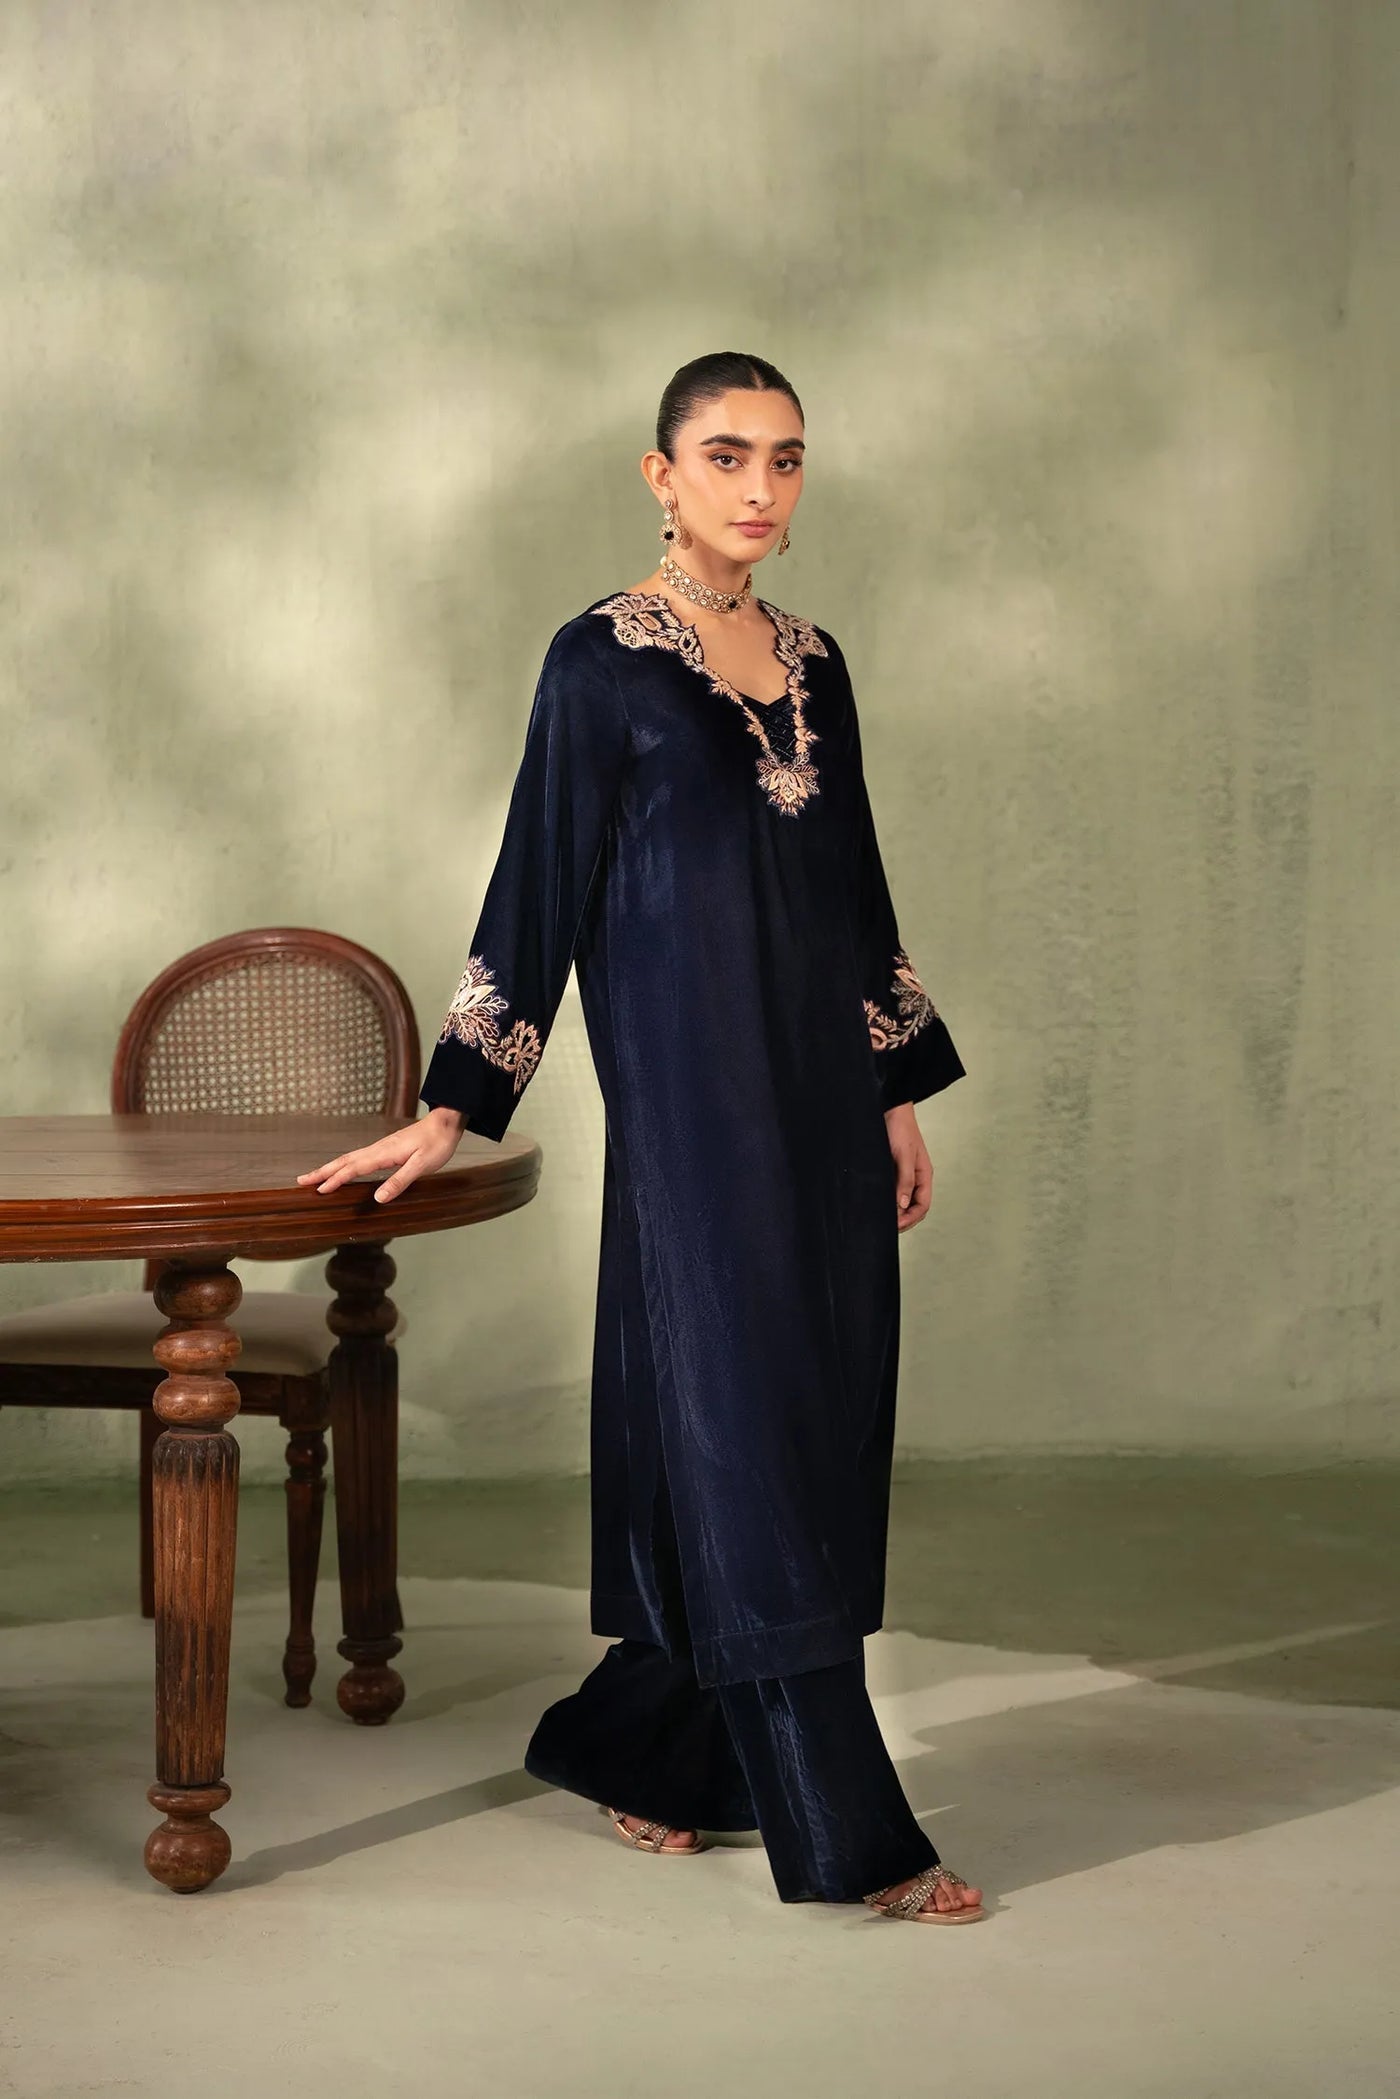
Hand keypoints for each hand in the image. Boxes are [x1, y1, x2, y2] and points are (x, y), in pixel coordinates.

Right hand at [295, 1106, 466, 1204]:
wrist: (446, 1123)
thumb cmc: (437, 1144)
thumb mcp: (422, 1165)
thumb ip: (400, 1181)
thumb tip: (378, 1199)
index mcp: (384, 1154)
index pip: (353, 1168)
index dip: (335, 1180)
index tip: (319, 1190)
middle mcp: (378, 1149)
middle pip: (344, 1161)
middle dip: (322, 1172)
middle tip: (301, 1181)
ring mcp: (380, 1148)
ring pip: (349, 1158)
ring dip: (330, 1168)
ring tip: (314, 1177)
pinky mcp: (385, 1149)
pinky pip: (358, 1158)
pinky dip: (344, 1165)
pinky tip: (343, 1170)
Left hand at [884, 1101, 931, 1229]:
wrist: (889, 1108)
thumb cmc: (900, 1128)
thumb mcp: (903, 1155)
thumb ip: (904, 1180)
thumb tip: (903, 1205)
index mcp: (924, 1175)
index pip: (923, 1206)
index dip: (911, 1219)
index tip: (895, 1227)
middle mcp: (915, 1177)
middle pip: (913, 1207)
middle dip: (903, 1219)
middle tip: (886, 1228)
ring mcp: (903, 1174)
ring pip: (902, 1200)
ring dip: (894, 1211)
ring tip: (880, 1219)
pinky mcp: (891, 1170)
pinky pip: (892, 1190)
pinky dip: (886, 1200)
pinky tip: (876, 1203)